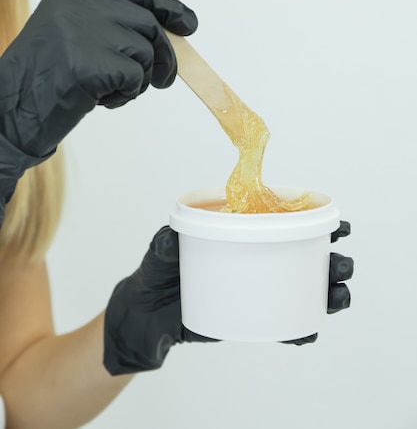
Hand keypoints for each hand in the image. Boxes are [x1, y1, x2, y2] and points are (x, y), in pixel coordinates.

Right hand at [0, 0, 196, 221]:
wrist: (8, 113)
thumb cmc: (42, 84)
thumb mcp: (71, 42)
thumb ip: (108, 29)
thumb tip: (162, 35)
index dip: (167, 6)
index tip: (189, 23)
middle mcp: (77, 6)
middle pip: (147, 24)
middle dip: (164, 55)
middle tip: (164, 80)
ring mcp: (83, 32)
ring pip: (145, 52)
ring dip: (139, 79)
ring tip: (110, 92)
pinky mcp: (90, 63)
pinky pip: (134, 76)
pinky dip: (127, 94)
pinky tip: (101, 100)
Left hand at [103, 222, 352, 374]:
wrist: (141, 318)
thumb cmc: (153, 276)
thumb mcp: (157, 256)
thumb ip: (163, 246)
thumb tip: (169, 239)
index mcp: (237, 234)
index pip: (281, 222)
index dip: (312, 219)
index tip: (336, 220)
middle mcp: (251, 259)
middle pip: (301, 256)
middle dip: (328, 258)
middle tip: (340, 263)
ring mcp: (252, 290)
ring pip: (299, 289)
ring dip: (324, 293)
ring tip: (336, 296)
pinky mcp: (245, 317)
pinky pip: (279, 324)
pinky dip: (297, 329)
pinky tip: (307, 331)